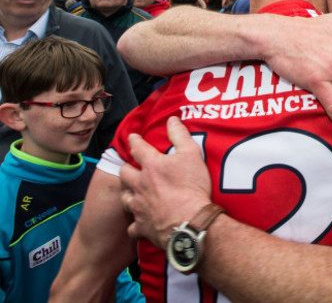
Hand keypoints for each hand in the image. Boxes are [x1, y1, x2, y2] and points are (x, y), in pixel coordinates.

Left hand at [120, 116, 212, 247]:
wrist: (190, 222)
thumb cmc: (192, 188)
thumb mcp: (192, 155)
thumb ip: (180, 135)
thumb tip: (172, 120)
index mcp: (151, 166)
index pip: (138, 148)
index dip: (135, 140)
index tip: (132, 137)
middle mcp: (140, 185)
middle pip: (125, 174)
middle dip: (127, 169)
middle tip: (130, 168)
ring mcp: (139, 207)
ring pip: (125, 199)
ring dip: (128, 194)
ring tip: (133, 193)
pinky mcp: (143, 226)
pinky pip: (133, 226)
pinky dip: (136, 223)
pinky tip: (140, 223)